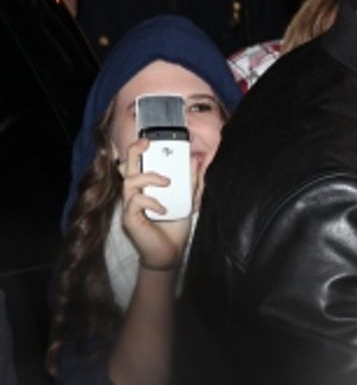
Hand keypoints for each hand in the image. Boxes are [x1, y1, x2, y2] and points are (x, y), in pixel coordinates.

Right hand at [119, 139, 193, 272]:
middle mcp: (135, 194)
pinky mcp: (130, 219)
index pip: (138, 165)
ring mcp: (130, 206)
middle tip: (146, 143)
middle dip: (134, 152)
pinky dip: (151, 202)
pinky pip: (135, 202)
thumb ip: (190, 182)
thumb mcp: (187, 200)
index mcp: (146, 187)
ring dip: (149, 177)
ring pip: (129, 182)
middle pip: (126, 168)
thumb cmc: (175, 225)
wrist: (171, 252)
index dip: (139, 151)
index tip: (150, 138)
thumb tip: (195, 161)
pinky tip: (163, 210)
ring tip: (167, 182)